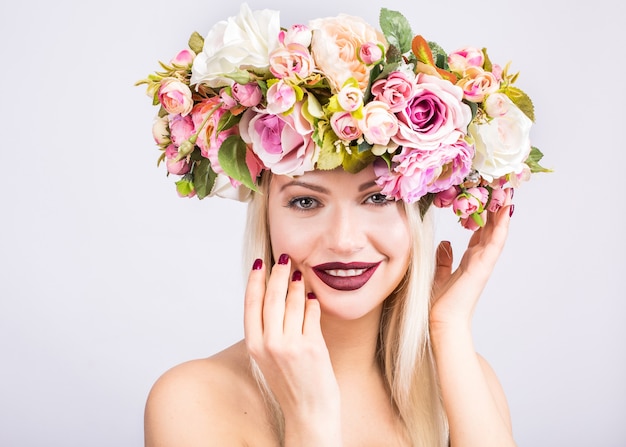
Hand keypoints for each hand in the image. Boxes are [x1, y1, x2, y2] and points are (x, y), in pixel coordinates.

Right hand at [244, 254, 341, 443]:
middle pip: (272, 297)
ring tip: (299, 272)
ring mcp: (291, 345)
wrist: (308, 411)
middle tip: (284, 258)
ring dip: (296, 283)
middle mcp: (269, 344)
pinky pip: (311, 313)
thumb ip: (266, 330)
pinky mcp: (312, 346)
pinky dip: (311, 301)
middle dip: (278, 273)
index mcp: (254, 346)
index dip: (255, 280)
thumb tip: (271, 296)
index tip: (260, 263)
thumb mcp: (267, 357)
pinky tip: (312, 296)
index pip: (251, 303)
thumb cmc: (289, 383)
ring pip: (293, 302)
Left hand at [431, 189, 513, 329]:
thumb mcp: (437, 274)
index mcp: (469, 260)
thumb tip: (446, 243)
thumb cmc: (439, 303)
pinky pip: (495, 242)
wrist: (441, 321)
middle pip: (491, 227)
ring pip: (497, 231)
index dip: (484, 214)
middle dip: (496, 207)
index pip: (480, 232)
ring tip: (507, 189)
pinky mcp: (483, 266)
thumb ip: (443, 259)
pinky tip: (505, 210)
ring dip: (503, 211)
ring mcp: (483, 262)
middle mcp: (479, 259)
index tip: (487, 196)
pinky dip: (501, 226)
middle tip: (501, 186)